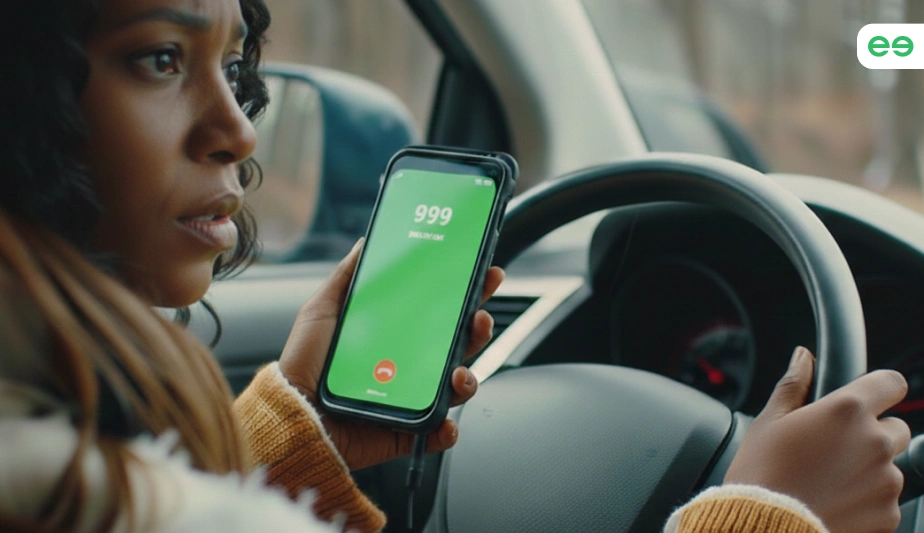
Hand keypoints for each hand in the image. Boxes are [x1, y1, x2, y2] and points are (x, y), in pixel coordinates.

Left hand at [278, 239, 505, 470]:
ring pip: (457, 385)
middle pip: (459, 344)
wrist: (290, 412)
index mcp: (397, 333)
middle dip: (478, 329)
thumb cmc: (304, 362)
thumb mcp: (322, 310)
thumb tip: (366, 243)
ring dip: (469, 377)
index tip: (483, 274)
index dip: (467, 292)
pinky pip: (438, 432)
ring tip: (459, 372)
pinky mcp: (407, 430)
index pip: (441, 310)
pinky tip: (445, 423)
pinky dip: (448, 430)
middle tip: (480, 316)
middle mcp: (410, 364)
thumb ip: (346, 277)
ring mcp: (412, 397)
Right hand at [724, 347, 910, 532]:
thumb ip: (793, 385)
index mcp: (846, 410)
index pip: (891, 383)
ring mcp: (886, 480)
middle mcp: (874, 441)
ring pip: (889, 465)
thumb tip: (803, 358)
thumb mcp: (769, 422)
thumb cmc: (762, 474)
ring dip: (868, 469)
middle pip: (895, 427)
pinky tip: (834, 502)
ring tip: (827, 481)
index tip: (867, 399)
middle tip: (834, 448)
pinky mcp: (889, 513)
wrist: (765, 528)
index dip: (879, 389)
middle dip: (871, 433)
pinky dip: (867, 500)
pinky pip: (885, 499)